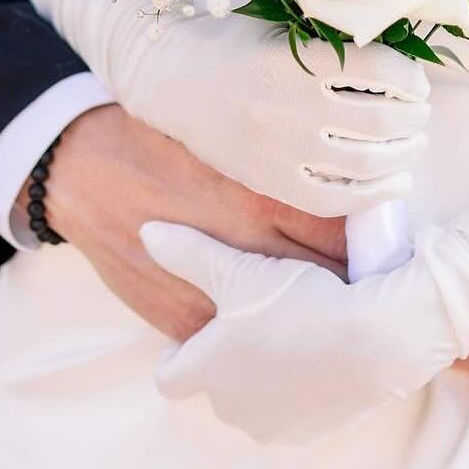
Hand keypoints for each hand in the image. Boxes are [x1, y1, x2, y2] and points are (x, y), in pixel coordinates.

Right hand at [3, 0, 431, 214]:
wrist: (172, 80)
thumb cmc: (233, 40)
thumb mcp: (280, 22)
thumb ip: (331, 33)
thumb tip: (400, 38)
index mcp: (296, 57)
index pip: (378, 68)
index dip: (411, 77)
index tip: (420, 79)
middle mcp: (291, 105)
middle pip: (381, 119)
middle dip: (414, 117)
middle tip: (422, 112)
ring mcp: (280, 148)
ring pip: (364, 161)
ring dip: (403, 153)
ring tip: (412, 143)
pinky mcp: (270, 181)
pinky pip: (333, 199)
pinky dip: (373, 193)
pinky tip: (394, 182)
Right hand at [36, 106, 347, 342]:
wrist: (83, 174)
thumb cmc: (159, 138)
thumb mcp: (224, 131)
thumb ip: (279, 153)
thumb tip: (341, 155)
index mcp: (257, 194)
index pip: (342, 226)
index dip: (371, 231)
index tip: (384, 227)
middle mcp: (241, 247)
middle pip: (327, 277)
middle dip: (355, 276)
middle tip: (374, 268)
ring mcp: (213, 293)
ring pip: (289, 316)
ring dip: (314, 307)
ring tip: (331, 294)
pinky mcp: (187, 320)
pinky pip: (243, 337)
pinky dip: (267, 330)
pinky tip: (279, 317)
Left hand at [139, 218, 459, 443]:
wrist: (375, 339)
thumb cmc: (300, 300)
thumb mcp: (240, 268)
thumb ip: (190, 253)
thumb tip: (147, 232)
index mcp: (208, 372)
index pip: (168, 378)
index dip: (176, 352)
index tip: (199, 325)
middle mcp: (232, 410)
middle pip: (212, 386)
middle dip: (223, 358)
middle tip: (249, 317)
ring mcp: (271, 427)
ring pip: (250, 401)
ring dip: (258, 375)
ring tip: (285, 330)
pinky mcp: (307, 434)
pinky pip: (287, 412)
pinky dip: (292, 389)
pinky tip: (312, 352)